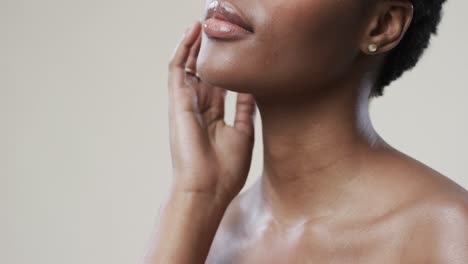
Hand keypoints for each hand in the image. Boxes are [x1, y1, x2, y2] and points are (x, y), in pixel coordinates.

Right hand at [167, 21, 256, 203]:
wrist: (206, 188)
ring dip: (195, 44)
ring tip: (205, 22)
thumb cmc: (224, 169)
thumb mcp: (242, 134)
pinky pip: (177, 69)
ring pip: (189, 66)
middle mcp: (198, 108)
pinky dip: (183, 49)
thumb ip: (245, 110)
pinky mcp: (177, 102)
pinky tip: (192, 32)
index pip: (219, 84)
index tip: (237, 49)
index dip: (226, 66)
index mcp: (213, 117)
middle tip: (221, 29)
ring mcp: (186, 104)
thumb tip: (253, 89)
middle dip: (211, 51)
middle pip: (204, 72)